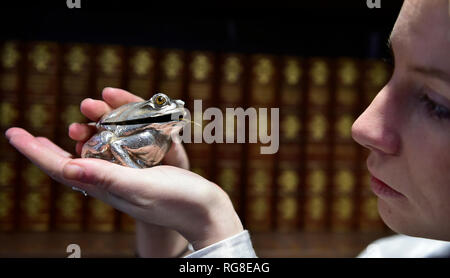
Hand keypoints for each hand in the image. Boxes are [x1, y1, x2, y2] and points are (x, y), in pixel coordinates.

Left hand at [5, 88, 242, 251]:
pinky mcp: (148, 164)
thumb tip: (67, 167)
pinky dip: (125, 123)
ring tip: (99, 104)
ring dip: (100, 121)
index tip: (14, 133)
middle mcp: (114, 179)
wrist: (207, 209)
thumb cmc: (177, 203)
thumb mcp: (141, 189)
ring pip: (106, 143)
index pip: (61, 168)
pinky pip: (130, 140)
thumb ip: (107, 177)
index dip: (35, 151)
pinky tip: (128, 115)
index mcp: (106, 187)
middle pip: (81, 153)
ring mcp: (131, 171)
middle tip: (78, 112)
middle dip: (73, 131)